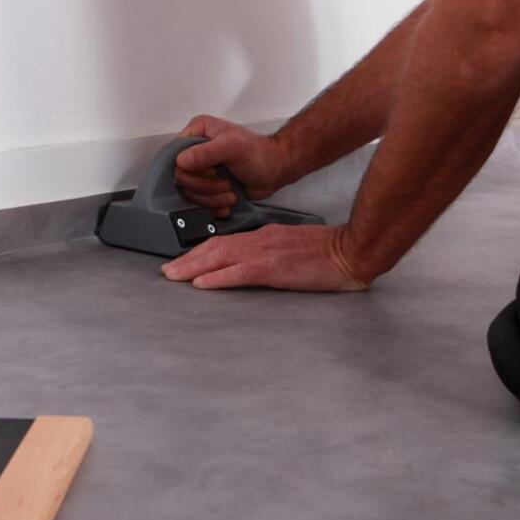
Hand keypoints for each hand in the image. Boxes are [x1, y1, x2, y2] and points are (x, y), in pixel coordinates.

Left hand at [159, 224, 374, 291]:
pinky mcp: (275, 268)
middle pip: (215, 247)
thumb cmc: (328, 251)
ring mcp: (267, 253)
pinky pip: (240, 273)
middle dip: (188, 259)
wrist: (352, 249)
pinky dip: (218, 278)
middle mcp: (261, 240)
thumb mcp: (293, 246)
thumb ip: (271, 251)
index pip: (225, 242)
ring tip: (173, 277)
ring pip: (221, 257)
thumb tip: (252, 262)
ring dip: (193, 268)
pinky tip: (202, 284)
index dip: (200, 252)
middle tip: (167, 271)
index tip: (183, 261)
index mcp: (265, 236)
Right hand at [172, 114, 297, 219]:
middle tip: (225, 182)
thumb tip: (181, 160)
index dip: (193, 169)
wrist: (274, 171)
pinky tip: (228, 200)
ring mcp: (200, 170)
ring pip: (189, 193)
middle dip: (206, 186)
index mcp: (197, 132)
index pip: (175, 155)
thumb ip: (206, 152)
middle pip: (181, 178)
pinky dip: (214, 206)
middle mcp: (195, 150)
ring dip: (212, 198)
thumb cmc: (259, 154)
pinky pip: (198, 203)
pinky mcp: (206, 187)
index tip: (213, 170)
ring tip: (230, 191)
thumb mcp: (233, 147)